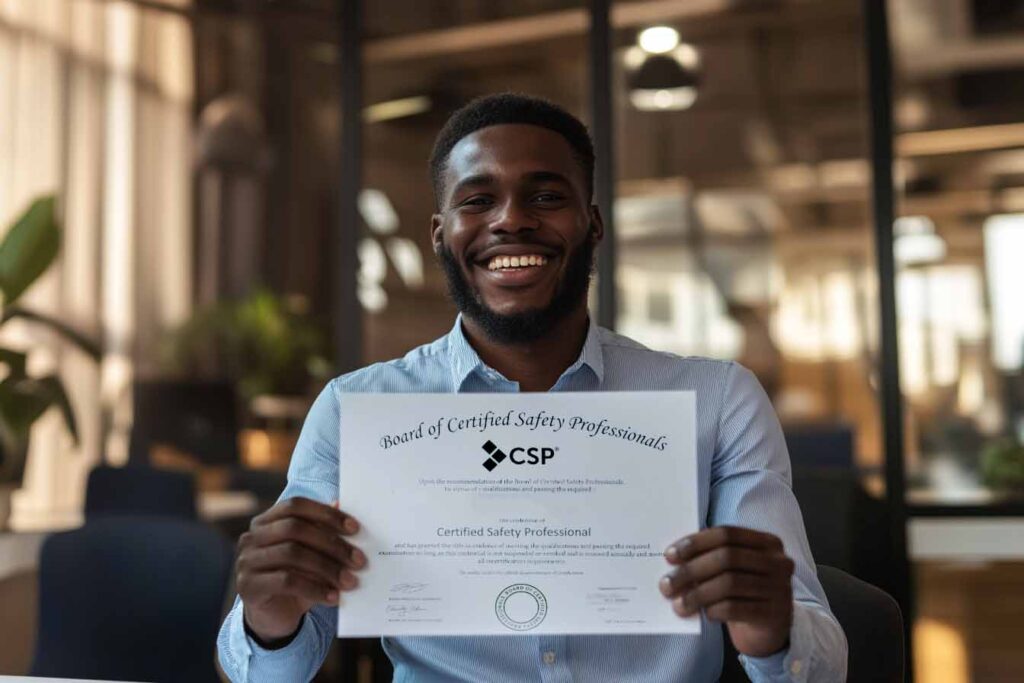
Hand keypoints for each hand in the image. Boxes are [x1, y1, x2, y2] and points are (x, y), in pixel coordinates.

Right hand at [236, 497, 365, 641]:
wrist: (273, 617)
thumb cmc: (296, 579)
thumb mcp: (312, 555)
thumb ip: (322, 531)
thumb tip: (340, 504)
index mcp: (266, 521)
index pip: (295, 506)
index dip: (326, 514)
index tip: (354, 529)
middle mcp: (251, 537)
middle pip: (294, 528)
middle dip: (332, 544)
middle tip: (359, 560)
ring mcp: (246, 561)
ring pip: (292, 554)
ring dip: (327, 568)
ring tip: (350, 581)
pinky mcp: (248, 587)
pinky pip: (286, 581)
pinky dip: (315, 589)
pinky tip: (333, 597)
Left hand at [661, 526, 794, 656]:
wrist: (771, 629)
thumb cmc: (745, 592)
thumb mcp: (735, 570)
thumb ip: (712, 560)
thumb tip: (673, 563)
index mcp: (767, 542)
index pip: (726, 534)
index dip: (695, 543)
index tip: (670, 555)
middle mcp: (778, 562)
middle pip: (727, 557)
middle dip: (691, 570)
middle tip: (667, 584)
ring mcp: (779, 588)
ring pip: (730, 583)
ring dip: (697, 594)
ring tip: (678, 604)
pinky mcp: (774, 614)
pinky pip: (736, 608)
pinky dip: (714, 609)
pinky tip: (703, 613)